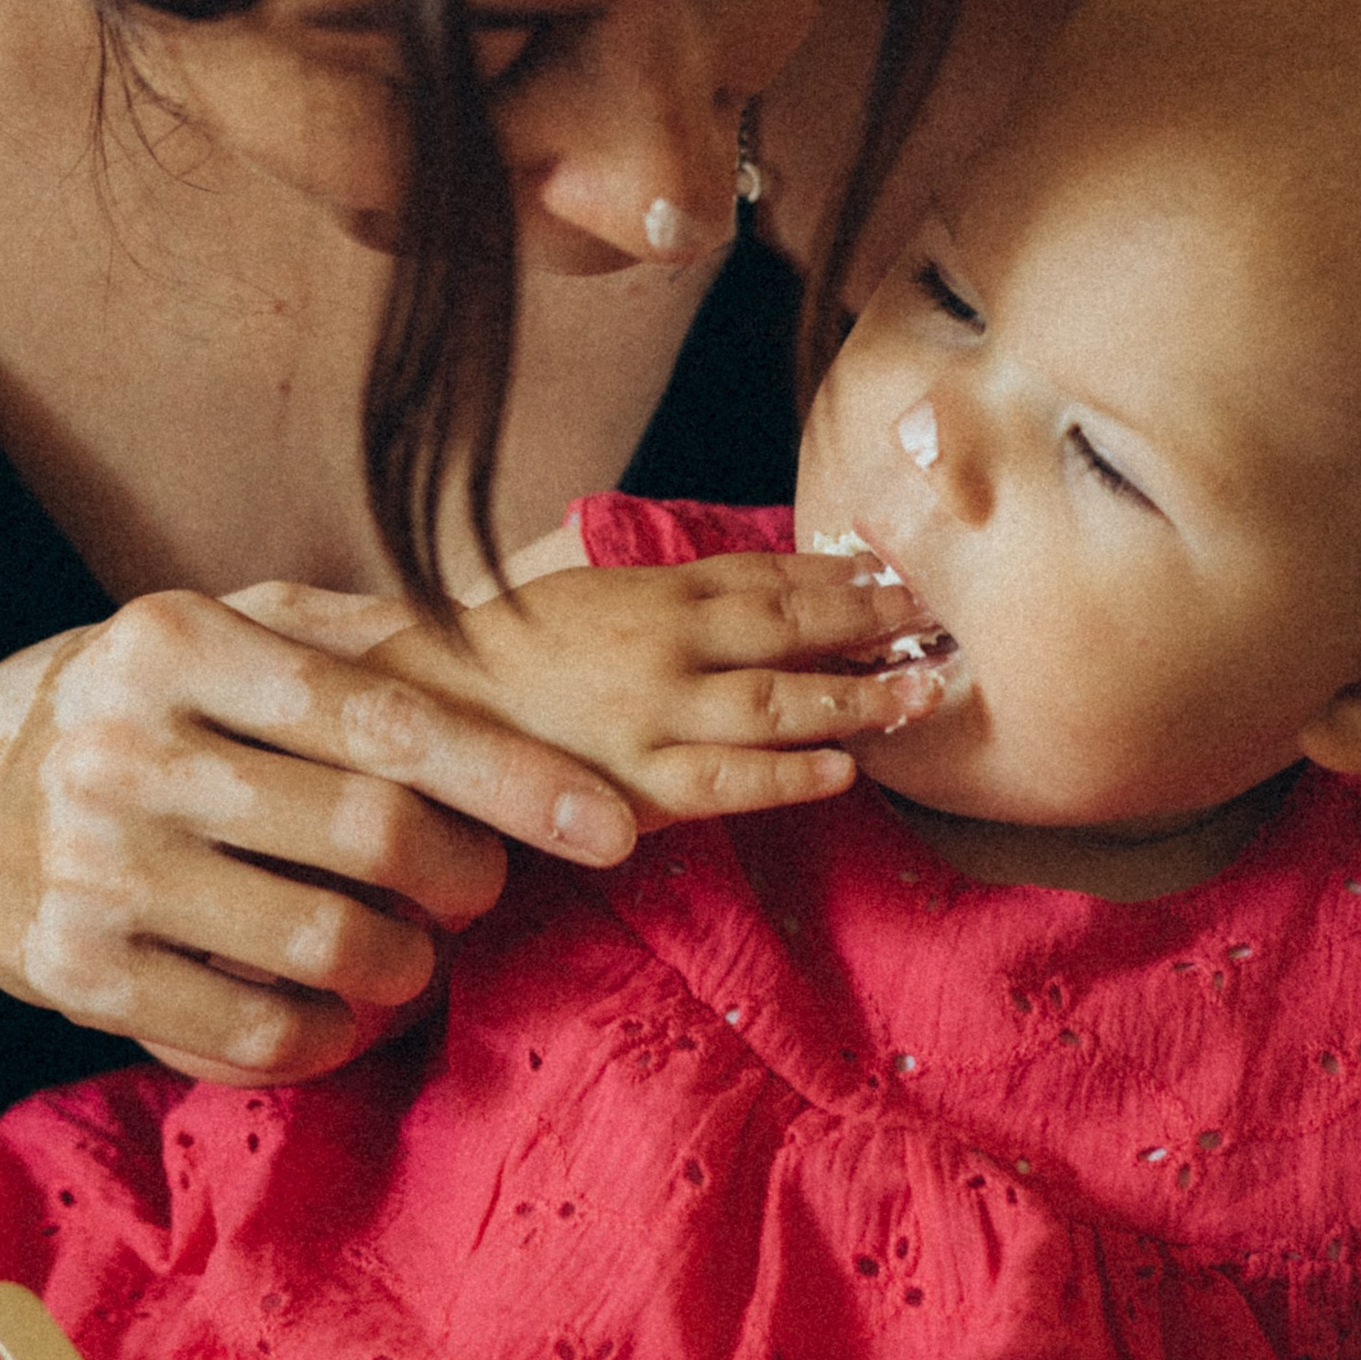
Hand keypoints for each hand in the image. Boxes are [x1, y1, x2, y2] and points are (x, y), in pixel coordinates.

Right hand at [0, 582, 643, 1085]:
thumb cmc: (123, 708)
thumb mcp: (206, 631)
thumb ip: (341, 630)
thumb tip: (502, 625)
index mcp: (175, 642)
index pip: (384, 716)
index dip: (513, 778)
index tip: (609, 825)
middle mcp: (128, 747)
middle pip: (372, 835)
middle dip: (466, 876)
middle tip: (480, 889)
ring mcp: (96, 866)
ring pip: (326, 947)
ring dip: (406, 966)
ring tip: (408, 951)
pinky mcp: (78, 973)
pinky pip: (254, 1034)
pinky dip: (328, 1038)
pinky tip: (338, 1013)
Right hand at [372, 547, 951, 827]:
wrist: (424, 712)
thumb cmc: (509, 656)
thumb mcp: (590, 598)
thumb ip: (670, 596)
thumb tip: (758, 588)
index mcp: (651, 596)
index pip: (765, 577)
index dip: (838, 576)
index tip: (897, 571)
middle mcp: (663, 649)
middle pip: (788, 628)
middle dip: (868, 621)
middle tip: (936, 618)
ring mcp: (654, 719)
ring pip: (776, 703)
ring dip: (857, 697)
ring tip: (921, 692)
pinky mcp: (637, 787)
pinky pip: (729, 781)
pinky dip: (790, 775)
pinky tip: (843, 771)